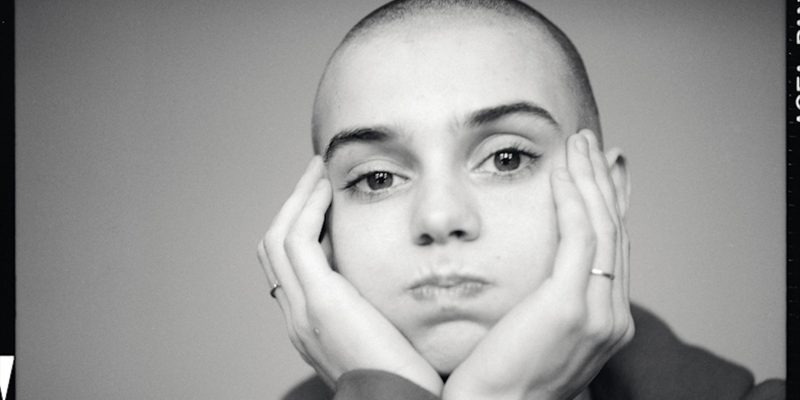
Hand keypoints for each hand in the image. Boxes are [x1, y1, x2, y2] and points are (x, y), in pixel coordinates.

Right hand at [257, 156, 442, 394]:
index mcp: (309, 324)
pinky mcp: (321, 304)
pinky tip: (326, 189)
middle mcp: (296, 317)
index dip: (299, 225)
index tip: (324, 198)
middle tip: (315, 175)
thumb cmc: (406, 377)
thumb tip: (385, 270)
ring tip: (318, 170)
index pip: (287, 264)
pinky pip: (299, 241)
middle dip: (292, 205)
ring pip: (278, 238)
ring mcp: (303, 311)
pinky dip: (308, 209)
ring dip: (297, 198)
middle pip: (273, 247)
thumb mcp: (382, 332)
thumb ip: (372, 303)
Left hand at [442, 131, 632, 399]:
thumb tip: (543, 275)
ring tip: (579, 143)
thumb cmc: (501, 379)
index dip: (612, 206)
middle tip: (594, 146)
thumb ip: (550, 304)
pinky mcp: (570, 306)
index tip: (606, 173)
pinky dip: (572, 198)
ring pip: (601, 227)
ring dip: (590, 178)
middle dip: (604, 183)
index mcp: (606, 324)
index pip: (614, 251)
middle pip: (614, 233)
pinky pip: (577, 236)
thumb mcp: (537, 336)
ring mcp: (597, 313)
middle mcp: (612, 317)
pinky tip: (562, 171)